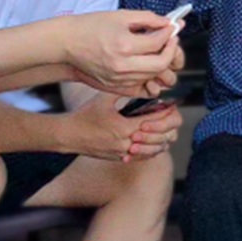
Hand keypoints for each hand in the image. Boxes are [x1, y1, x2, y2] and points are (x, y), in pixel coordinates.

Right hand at [62, 10, 181, 95]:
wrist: (67, 43)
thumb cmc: (91, 26)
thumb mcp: (121, 16)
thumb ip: (148, 18)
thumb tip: (168, 23)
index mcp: (124, 45)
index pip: (158, 42)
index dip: (169, 33)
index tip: (171, 27)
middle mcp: (122, 66)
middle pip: (161, 65)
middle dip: (171, 51)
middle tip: (171, 40)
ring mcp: (118, 79)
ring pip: (153, 78)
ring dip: (161, 64)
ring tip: (159, 51)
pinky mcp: (114, 87)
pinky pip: (141, 89)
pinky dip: (149, 79)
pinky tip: (148, 65)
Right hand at [64, 92, 181, 162]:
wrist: (69, 135)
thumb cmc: (85, 115)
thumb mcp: (104, 97)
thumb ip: (124, 90)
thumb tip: (141, 82)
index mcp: (125, 127)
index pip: (154, 121)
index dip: (165, 112)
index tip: (171, 104)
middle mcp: (126, 143)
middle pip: (158, 138)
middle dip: (167, 126)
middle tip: (172, 115)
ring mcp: (123, 153)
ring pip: (152, 151)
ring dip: (161, 139)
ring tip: (167, 128)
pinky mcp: (119, 158)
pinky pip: (142, 158)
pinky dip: (152, 150)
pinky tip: (156, 142)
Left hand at [131, 105, 183, 160]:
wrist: (131, 120)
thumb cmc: (136, 106)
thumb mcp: (140, 101)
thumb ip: (143, 101)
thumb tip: (144, 99)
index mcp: (172, 114)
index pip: (172, 121)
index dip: (157, 125)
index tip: (142, 126)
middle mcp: (171, 129)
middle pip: (164, 137)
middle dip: (148, 138)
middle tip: (134, 137)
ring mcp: (165, 142)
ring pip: (157, 149)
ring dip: (143, 149)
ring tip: (130, 149)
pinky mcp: (155, 151)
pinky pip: (148, 156)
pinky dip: (136, 157)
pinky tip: (126, 158)